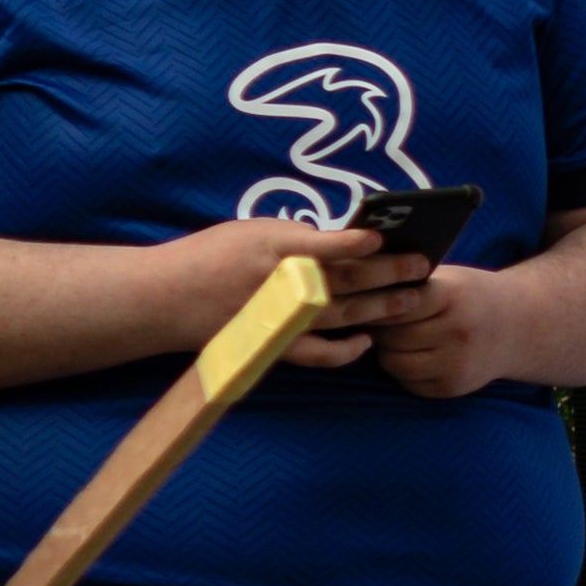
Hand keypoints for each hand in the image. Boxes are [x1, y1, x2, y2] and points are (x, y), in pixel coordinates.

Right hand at [151, 210, 400, 368]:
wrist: (162, 297)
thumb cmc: (211, 256)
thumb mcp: (252, 231)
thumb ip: (299, 238)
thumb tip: (350, 244)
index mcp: (274, 248)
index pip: (326, 245)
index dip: (359, 242)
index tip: (386, 237)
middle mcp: (282, 283)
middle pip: (348, 280)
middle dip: (392, 272)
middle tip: (423, 266)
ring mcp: (281, 318)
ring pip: (345, 314)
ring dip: (384, 307)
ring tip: (413, 298)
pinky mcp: (275, 345)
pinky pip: (321, 354)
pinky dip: (348, 350)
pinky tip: (368, 340)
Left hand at [328, 256, 529, 402]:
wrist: (520, 327)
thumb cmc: (470, 296)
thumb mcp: (447, 278)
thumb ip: (407, 284)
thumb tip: (352, 288)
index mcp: (454, 297)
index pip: (396, 302)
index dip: (379, 302)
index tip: (368, 300)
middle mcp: (458, 332)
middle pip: (391, 335)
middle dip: (381, 329)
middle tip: (381, 321)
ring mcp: (456, 364)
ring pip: (394, 361)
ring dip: (389, 350)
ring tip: (399, 337)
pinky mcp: (451, 387)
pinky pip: (407, 380)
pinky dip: (404, 368)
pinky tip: (417, 354)